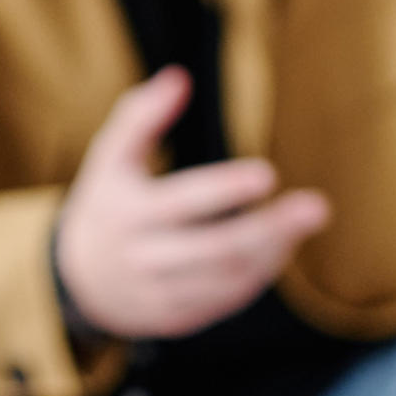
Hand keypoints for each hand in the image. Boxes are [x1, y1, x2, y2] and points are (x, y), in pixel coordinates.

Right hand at [56, 67, 330, 339]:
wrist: (78, 281)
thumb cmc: (108, 203)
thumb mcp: (109, 158)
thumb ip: (141, 116)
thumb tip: (180, 77)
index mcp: (127, 214)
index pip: (180, 204)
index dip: (224, 190)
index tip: (268, 174)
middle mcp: (143, 258)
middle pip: (216, 250)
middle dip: (270, 229)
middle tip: (318, 206)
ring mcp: (160, 294)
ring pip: (228, 278)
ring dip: (273, 250)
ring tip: (306, 217)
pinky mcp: (178, 318)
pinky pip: (227, 299)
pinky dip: (260, 274)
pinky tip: (282, 246)